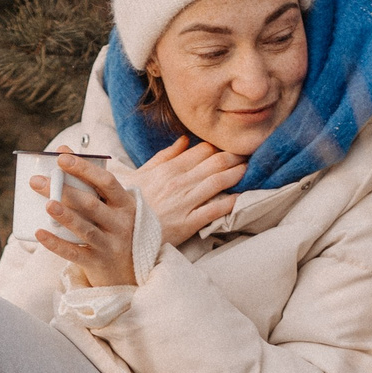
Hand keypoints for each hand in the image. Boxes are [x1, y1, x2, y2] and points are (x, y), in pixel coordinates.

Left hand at [31, 150, 138, 287]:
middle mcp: (121, 224)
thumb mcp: (110, 205)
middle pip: (91, 204)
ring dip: (65, 216)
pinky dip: (56, 244)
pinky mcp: (98, 263)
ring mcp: (110, 245)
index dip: (84, 168)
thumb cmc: (113, 228)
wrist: (129, 271)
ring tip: (46, 204)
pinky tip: (40, 233)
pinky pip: (74, 253)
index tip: (61, 158)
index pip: (106, 182)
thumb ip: (89, 180)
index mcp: (125, 204)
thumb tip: (62, 149)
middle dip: (64, 190)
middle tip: (37, 181)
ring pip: (85, 229)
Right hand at [131, 136, 246, 247]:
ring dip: (237, 174)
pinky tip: (242, 197)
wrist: (122, 232)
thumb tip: (184, 140)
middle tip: (249, 153)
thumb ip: (164, 156)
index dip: (219, 146)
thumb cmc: (130, 203)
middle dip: (234, 155)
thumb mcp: (141, 174)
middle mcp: (178, 182)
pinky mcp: (188, 223)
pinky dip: (231, 202)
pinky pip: (215, 210)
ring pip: (218, 181)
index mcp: (168, 169)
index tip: (231, 145)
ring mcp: (184, 202)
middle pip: (214, 162)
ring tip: (249, 169)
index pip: (201, 150)